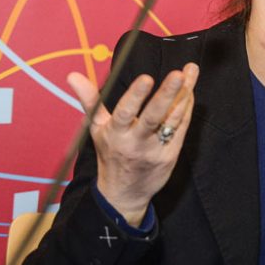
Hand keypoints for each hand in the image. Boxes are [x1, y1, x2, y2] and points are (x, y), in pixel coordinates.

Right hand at [68, 63, 198, 225]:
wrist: (124, 193)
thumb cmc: (111, 153)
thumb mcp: (97, 128)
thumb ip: (90, 100)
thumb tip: (73, 75)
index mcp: (115, 134)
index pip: (125, 112)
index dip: (135, 96)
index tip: (146, 78)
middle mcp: (135, 142)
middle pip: (153, 116)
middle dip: (166, 94)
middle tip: (179, 75)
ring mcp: (155, 150)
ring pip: (172, 119)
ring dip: (184, 95)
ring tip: (191, 71)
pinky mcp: (170, 155)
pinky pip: (181, 128)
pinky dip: (186, 108)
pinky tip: (190, 91)